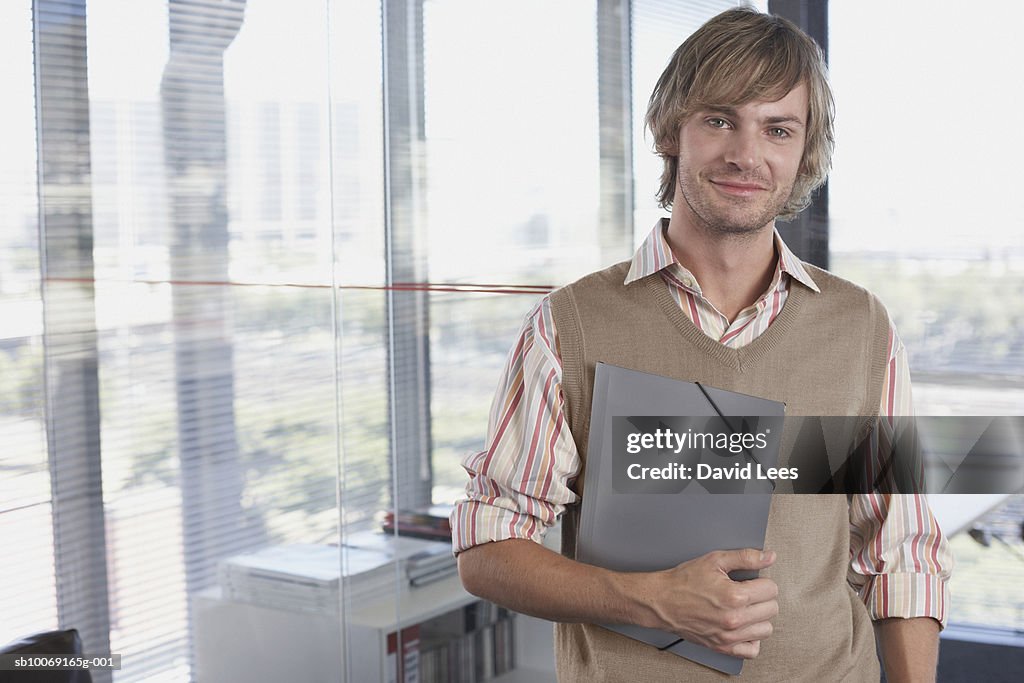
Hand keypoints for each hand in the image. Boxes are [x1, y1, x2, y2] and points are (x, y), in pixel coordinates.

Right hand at [643, 548, 778, 658]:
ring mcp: (729, 636)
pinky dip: (752, 639)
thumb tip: (769, 557)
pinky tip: (743, 626)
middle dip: (763, 598)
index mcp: (734, 596)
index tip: (752, 581)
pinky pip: (752, 650)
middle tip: (748, 592)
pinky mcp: (723, 647)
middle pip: (772, 609)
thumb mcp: (715, 560)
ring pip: (766, 629)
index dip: (763, 581)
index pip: (771, 590)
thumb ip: (746, 558)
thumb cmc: (684, 581)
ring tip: (745, 608)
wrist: (662, 600)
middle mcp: (734, 619)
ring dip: (759, 617)